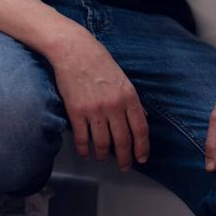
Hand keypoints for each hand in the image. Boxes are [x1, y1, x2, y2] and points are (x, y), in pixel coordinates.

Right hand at [47, 25, 148, 170]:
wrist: (73, 50)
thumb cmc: (98, 61)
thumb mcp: (123, 79)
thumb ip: (133, 101)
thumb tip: (142, 118)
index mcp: (129, 97)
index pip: (141, 130)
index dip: (142, 148)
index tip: (141, 158)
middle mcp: (114, 106)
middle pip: (123, 141)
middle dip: (124, 158)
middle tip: (124, 166)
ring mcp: (94, 110)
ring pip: (102, 143)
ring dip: (103, 155)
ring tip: (102, 158)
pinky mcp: (76, 111)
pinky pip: (82, 137)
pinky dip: (84, 148)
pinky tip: (85, 152)